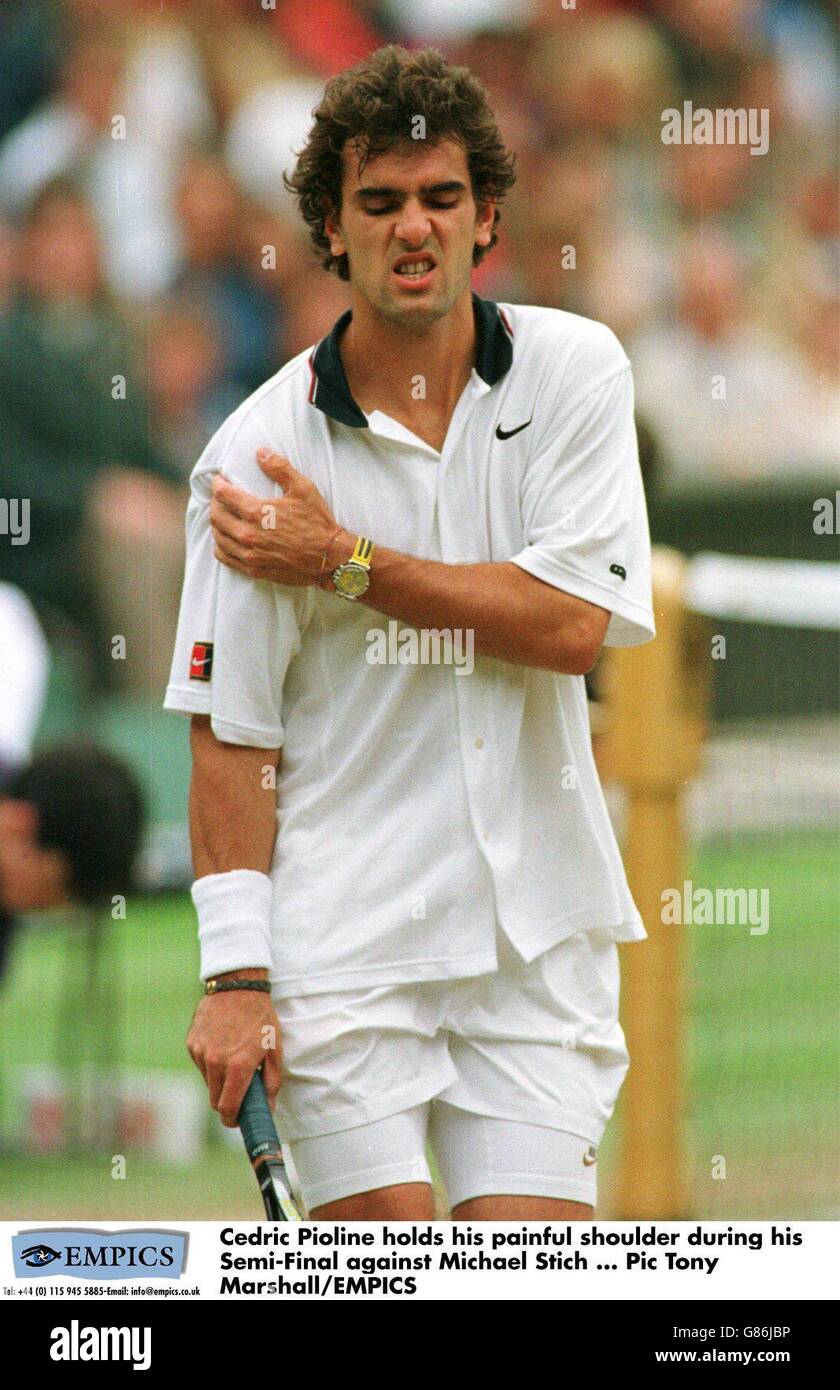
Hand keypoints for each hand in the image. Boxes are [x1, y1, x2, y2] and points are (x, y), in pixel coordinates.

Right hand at [187, 979, 281, 1127]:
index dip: (232, 1119)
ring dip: (219, 1080)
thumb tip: (267, 1109)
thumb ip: (271, 1082)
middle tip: (239, 1093)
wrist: (238, 985)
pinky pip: (201, 1064)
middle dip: (226, 1101)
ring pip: (207, 1082)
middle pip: (214, 1100)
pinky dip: (210, 1063)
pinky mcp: (192, 1043)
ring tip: (233, 1059)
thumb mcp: (274, 1049)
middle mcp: (216, 1062)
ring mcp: (201, 1052)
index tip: (237, 1120)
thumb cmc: (260, 1017)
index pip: (227, 1108)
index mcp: (238, 1066)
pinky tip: (222, 1045)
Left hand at [211, 449, 352, 584]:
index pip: (223, 494)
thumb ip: (279, 468)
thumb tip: (260, 452)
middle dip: (215, 502)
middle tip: (222, 497)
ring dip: (217, 524)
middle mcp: (248, 534)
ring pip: (218, 537)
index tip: (220, 480)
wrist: (331, 558)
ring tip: (223, 516)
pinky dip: (220, 546)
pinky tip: (226, 539)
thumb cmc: (318, 522)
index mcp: (257, 512)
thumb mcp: (303, 489)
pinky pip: (225, 557)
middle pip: (216, 516)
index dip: (218, 484)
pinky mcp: (253, 569)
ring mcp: (249, 554)